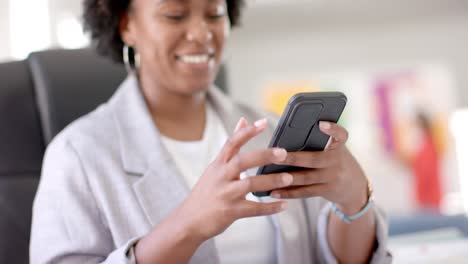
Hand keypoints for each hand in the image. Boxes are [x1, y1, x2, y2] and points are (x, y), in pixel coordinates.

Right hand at [178, 117, 292, 240]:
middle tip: (283, 153)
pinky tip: (283, 205)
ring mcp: (225, 194)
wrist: (189, 221)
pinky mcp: (230, 212)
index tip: (264, 123)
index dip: (247, 132)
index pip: (232, 143)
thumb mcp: (215, 167)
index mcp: (218, 164)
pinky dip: (270, 207)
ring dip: (271, 181)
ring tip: (289, 178)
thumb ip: (231, 147)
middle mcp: (221, 177)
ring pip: (250, 184)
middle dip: (263, 156)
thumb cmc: (206, 192)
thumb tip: (243, 121)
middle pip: (242, 161)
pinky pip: (254, 209)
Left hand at [271, 121, 368, 213]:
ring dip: (286, 177)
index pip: (341, 135)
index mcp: (338, 145)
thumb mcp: (334, 148)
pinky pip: (305, 192)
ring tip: (269, 175)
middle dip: (294, 158)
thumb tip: (286, 136)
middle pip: (315, 159)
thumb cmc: (334, 159)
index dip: (333, 129)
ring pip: (307, 177)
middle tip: (276, 155)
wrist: (354, 186)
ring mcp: (332, 178)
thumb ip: (318, 141)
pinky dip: (289, 192)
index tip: (321, 124)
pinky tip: (273, 192)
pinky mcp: (327, 191)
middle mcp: (337, 161)